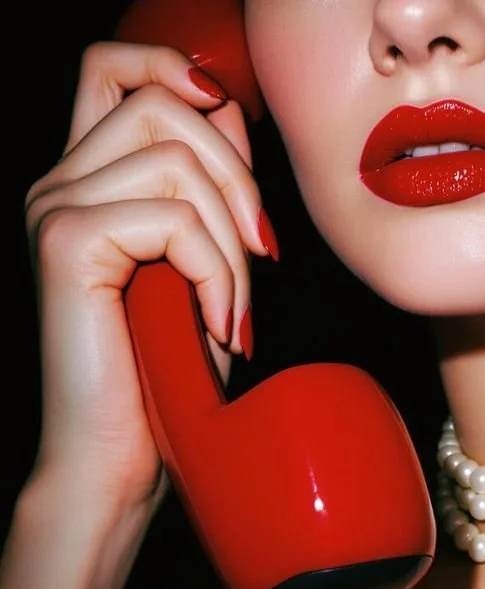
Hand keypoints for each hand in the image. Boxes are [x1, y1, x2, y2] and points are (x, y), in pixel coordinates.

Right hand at [24, 41, 269, 507]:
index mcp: (85, 182)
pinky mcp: (68, 243)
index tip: (234, 132)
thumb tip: (229, 114)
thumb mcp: (201, 266)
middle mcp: (59, 183)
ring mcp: (56, 209)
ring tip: (235, 310)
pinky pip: (176, 221)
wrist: (118, 458)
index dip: (179, 72)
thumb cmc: (165, 375)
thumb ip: (209, 188)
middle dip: (239, 179)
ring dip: (233, 240)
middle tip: (261, 257)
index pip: (116, 68)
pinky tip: (218, 326)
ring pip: (178, 159)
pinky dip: (218, 275)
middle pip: (164, 105)